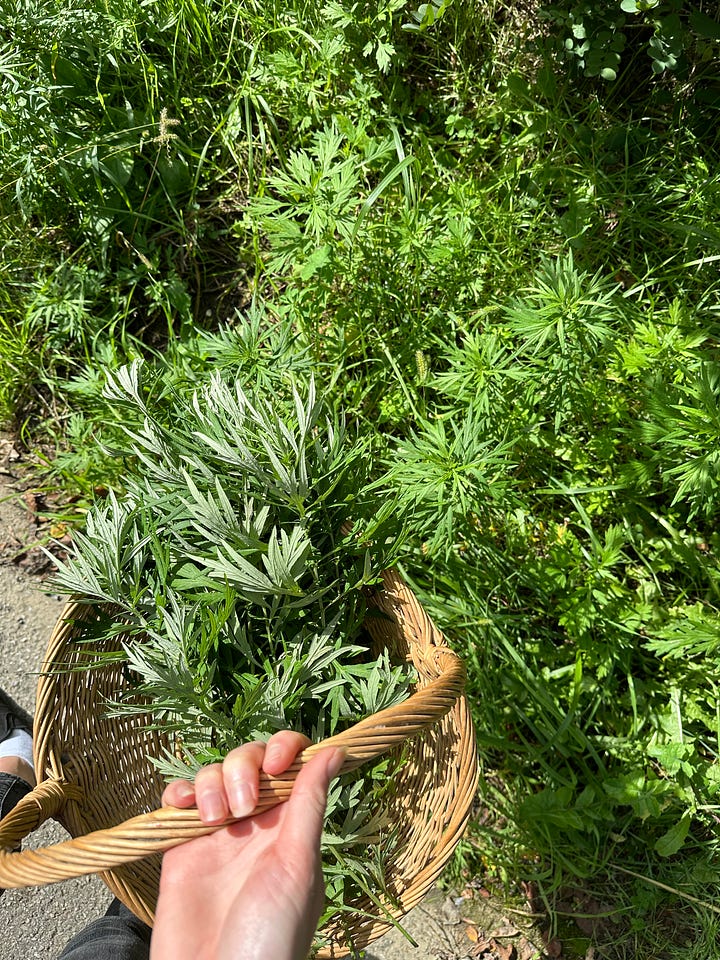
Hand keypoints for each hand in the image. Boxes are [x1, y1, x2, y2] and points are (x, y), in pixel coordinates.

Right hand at [150, 731, 344, 959]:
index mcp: (291, 824)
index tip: (277, 766)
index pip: (293, 762)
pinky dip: (178, 793)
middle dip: (244, 766)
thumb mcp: (298, 866)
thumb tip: (335, 751)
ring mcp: (218, 833)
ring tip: (215, 820)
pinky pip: (177, 801)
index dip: (284, 749)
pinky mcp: (181, 847)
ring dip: (211, 782)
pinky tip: (184, 808)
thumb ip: (309, 805)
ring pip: (213, 774)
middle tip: (244, 808)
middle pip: (249, 759)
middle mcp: (256, 823)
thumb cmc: (270, 937)